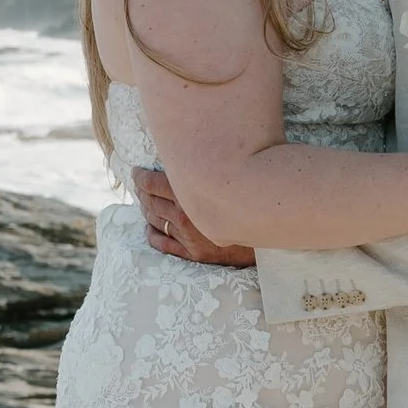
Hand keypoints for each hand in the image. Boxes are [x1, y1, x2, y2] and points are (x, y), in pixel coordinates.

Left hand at [133, 163, 254, 267]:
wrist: (270, 233)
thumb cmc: (251, 197)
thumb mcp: (227, 176)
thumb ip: (206, 167)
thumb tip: (188, 154)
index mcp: (191, 194)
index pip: (153, 184)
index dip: (141, 177)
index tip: (137, 172)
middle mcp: (186, 216)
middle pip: (151, 202)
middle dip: (142, 193)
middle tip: (138, 186)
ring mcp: (188, 237)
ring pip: (155, 221)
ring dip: (146, 211)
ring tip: (144, 203)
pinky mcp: (193, 253)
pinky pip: (163, 244)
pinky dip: (152, 235)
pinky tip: (150, 229)